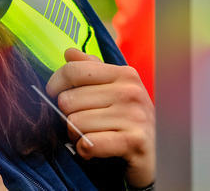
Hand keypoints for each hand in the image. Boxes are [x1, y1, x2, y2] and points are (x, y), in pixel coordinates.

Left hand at [46, 48, 155, 187]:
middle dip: (66, 115)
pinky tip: (92, 150)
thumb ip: (91, 69)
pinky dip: (84, 149)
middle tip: (79, 123)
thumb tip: (69, 53)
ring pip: (75, 123)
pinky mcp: (135, 142)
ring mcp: (135, 117)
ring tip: (87, 136)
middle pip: (68, 99)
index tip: (54, 93)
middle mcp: (131, 92)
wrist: (156, 155)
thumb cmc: (127, 119)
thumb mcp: (112, 89)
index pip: (73, 70)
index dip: (55, 83)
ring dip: (75, 134)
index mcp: (125, 74)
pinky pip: (89, 143)